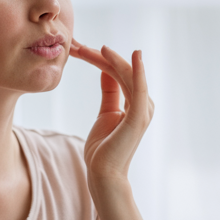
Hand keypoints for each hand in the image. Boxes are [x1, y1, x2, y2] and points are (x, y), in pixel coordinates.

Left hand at [70, 40, 154, 191]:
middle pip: (121, 71)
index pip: (118, 73)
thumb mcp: (105, 112)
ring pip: (127, 75)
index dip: (100, 59)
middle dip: (99, 56)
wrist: (103, 174)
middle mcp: (144, 104)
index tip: (79, 49)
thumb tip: (107, 69)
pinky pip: (139, 89)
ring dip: (109, 59)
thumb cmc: (103, 148)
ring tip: (90, 48)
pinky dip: (138, 71)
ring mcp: (143, 110)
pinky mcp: (139, 117)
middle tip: (76, 45)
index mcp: (136, 103)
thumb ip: (110, 91)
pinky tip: (134, 54)